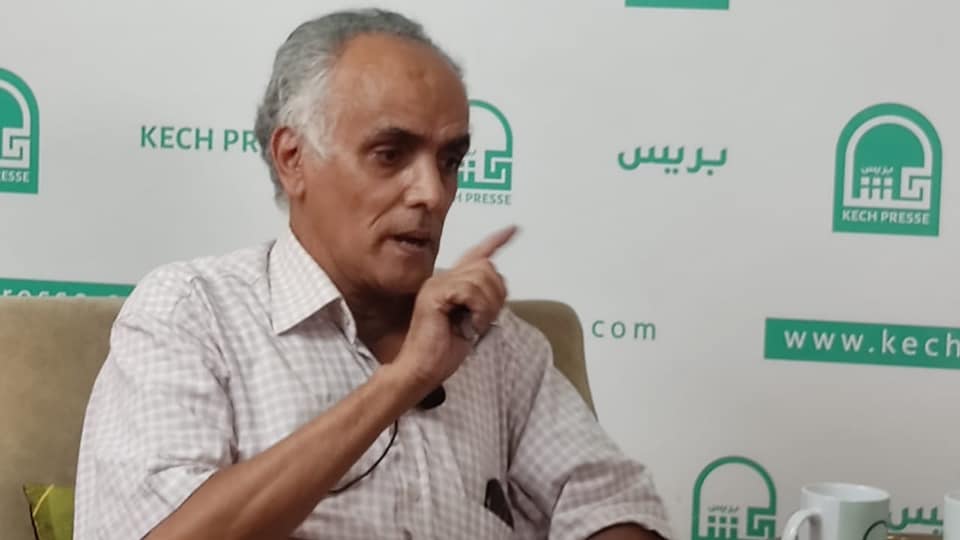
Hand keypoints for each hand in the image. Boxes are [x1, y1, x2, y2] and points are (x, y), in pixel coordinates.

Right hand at [397, 225, 517, 395]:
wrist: (422, 369)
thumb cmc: (444, 351)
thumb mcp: (473, 322)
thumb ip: (483, 300)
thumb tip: (499, 286)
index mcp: (451, 282)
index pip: (476, 254)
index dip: (497, 241)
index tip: (515, 229)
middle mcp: (443, 277)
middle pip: (487, 266)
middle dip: (496, 294)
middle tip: (484, 320)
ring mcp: (437, 283)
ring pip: (481, 277)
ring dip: (488, 306)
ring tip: (476, 325)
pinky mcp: (434, 293)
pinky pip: (471, 291)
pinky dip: (480, 310)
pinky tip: (472, 326)